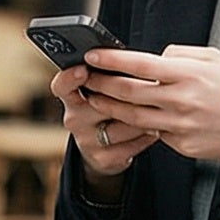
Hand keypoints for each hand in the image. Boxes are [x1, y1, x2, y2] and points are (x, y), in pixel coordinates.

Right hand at [51, 61, 157, 187]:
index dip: (70, 77)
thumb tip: (128, 60)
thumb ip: (107, 78)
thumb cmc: (106, 109)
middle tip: (150, 86)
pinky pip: (133, 143)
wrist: (104, 150)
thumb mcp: (100, 93)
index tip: (82, 69)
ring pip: (124, 124)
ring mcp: (87, 141)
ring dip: (145, 116)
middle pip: (103, 103)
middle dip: (129, 95)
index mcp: (71, 98)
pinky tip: (155, 128)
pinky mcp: (103, 158)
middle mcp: (75, 119)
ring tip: (157, 109)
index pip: (62, 86)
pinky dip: (148, 135)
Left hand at [82, 45, 219, 161]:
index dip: (111, 59)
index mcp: (188, 74)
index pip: (139, 64)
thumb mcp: (214, 58)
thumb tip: (154, 58)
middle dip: (101, 84)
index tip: (92, 56)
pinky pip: (153, 133)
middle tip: (87, 79)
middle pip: (128, 92)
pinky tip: (126, 118)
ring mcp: (179, 125)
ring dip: (110, 107)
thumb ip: (180, 54)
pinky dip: (138, 125)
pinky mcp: (181, 144)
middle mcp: (180, 100)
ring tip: (96, 99)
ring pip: (133, 116)